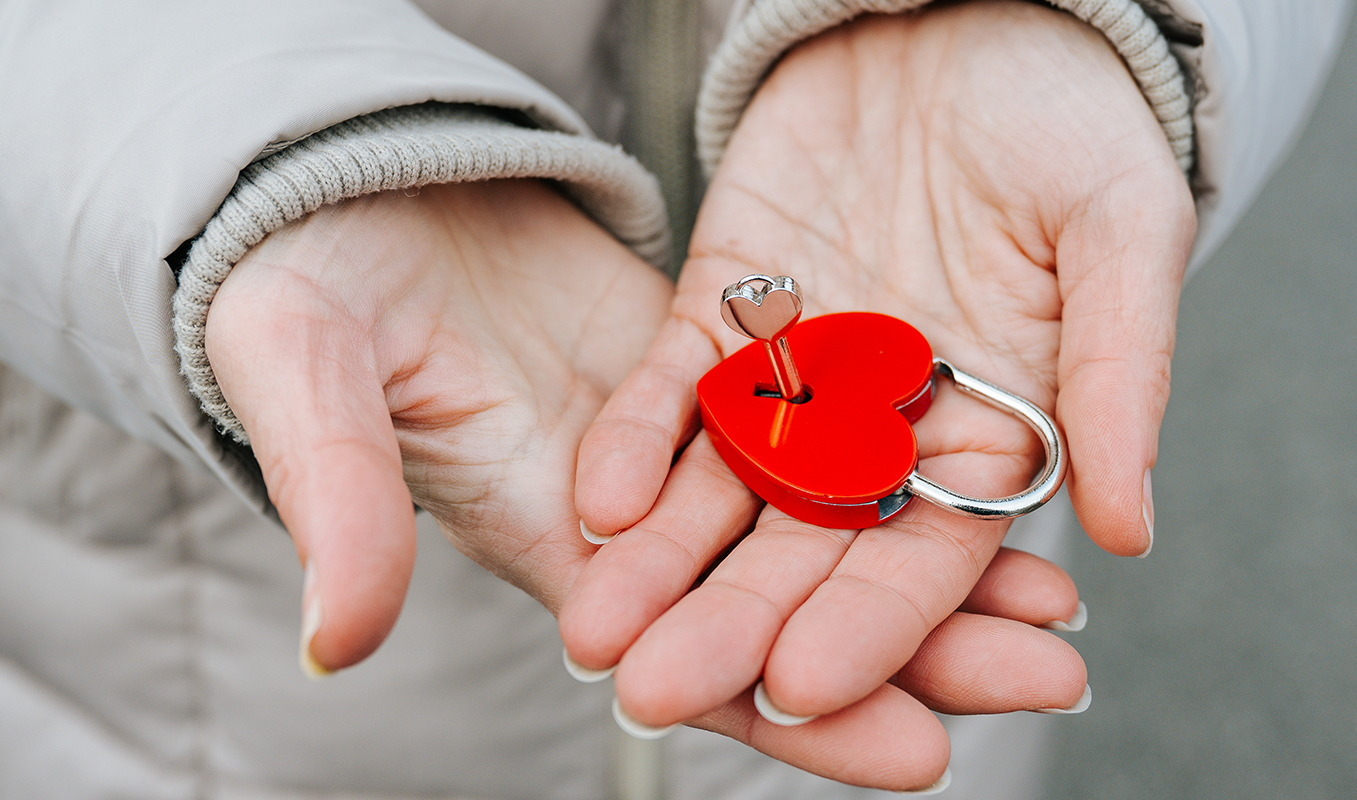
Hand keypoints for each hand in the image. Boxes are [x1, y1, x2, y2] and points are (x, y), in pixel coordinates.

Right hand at [201, 179, 1077, 786]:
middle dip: (923, 653)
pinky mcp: (701, 371)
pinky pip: (821, 430)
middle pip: (796, 610)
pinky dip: (903, 459)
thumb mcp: (306, 380)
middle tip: (1053, 675)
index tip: (923, 752)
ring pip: (826, 528)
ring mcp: (672, 451)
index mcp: (543, 545)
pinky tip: (995, 475)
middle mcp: (628, 523)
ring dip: (939, 567)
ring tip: (1061, 600)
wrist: (328, 190)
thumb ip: (333, 504)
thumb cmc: (295, 286)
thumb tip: (337, 645)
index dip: (802, 716)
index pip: (694, 660)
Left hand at [563, 0, 1193, 787]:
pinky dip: (639, 441)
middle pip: (807, 548)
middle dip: (733, 620)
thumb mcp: (1121, 228)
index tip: (801, 685)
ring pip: (725, 489)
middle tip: (655, 690)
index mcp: (996, 435)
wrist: (969, 10)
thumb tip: (1135, 529)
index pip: (928, 557)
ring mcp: (802, 375)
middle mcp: (891, 430)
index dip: (868, 624)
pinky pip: (676, 389)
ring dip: (662, 560)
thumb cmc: (1072, 116)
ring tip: (594, 626)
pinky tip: (599, 498)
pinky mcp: (728, 309)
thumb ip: (1120, 371)